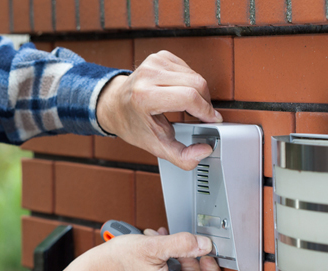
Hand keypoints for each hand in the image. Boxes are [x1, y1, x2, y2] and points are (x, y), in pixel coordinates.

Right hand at [57, 227, 221, 270]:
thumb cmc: (114, 265)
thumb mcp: (152, 247)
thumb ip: (183, 244)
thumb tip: (205, 244)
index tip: (205, 255)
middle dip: (187, 256)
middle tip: (176, 243)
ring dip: (173, 255)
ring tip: (158, 241)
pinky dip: (164, 262)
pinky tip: (153, 248)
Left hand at [97, 50, 222, 169]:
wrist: (114, 106)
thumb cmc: (132, 125)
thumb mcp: (155, 146)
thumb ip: (181, 156)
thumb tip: (204, 150)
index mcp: (144, 97)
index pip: (188, 97)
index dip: (206, 110)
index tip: (213, 120)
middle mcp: (147, 76)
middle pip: (196, 84)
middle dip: (205, 102)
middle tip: (203, 116)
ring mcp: (153, 63)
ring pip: (195, 75)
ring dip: (199, 92)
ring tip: (189, 106)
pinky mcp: (159, 56)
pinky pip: (188, 68)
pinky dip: (190, 82)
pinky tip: (180, 92)